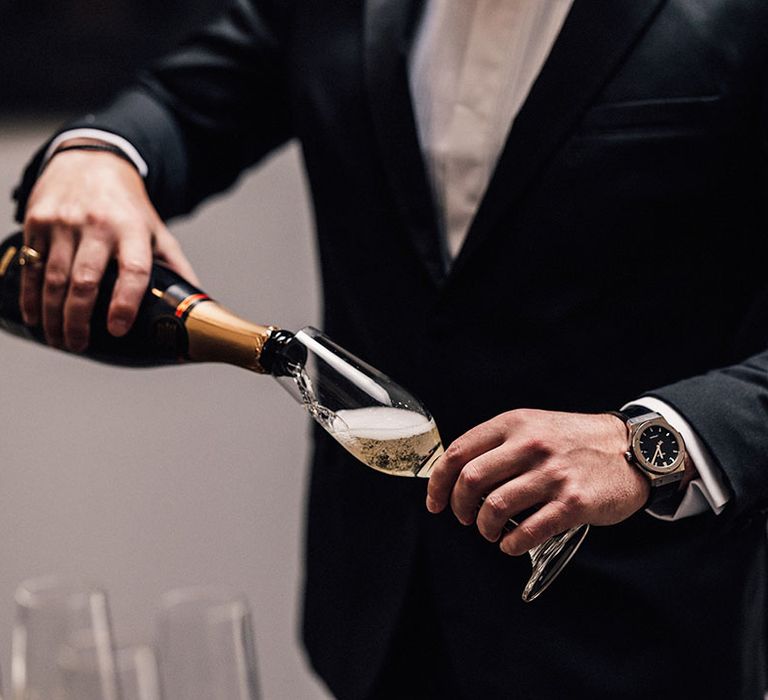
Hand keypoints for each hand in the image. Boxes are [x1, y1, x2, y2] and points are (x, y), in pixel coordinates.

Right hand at [21, 139, 198, 350]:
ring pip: (54, 278)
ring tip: (61, 340)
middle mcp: (97, 225)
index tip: (118, 329)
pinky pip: (32, 266)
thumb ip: (175, 266)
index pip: (133, 269)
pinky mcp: (38, 221)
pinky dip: (31, 296)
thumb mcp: (157, 231)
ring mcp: (64, 222)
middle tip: (79, 345)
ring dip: (54, 315)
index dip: (126, 302)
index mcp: (133, 230)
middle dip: (79, 319)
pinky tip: (36, 318)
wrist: (91, 161)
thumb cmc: (128, 207)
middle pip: (85, 280)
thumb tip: (198, 304)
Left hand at [426, 409, 649, 555]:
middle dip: (458, 506)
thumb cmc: (575, 441)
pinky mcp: (573, 502)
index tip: (435, 501)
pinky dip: (511, 543)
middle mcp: (530, 445)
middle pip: (471, 479)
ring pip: (495, 506)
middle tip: (463, 517)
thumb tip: (459, 475)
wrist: (632, 449)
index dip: (438, 481)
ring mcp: (552, 474)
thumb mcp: (534, 425)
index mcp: (514, 424)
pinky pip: (528, 530)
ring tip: (488, 531)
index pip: (459, 452)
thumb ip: (499, 444)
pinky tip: (511, 543)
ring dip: (483, 527)